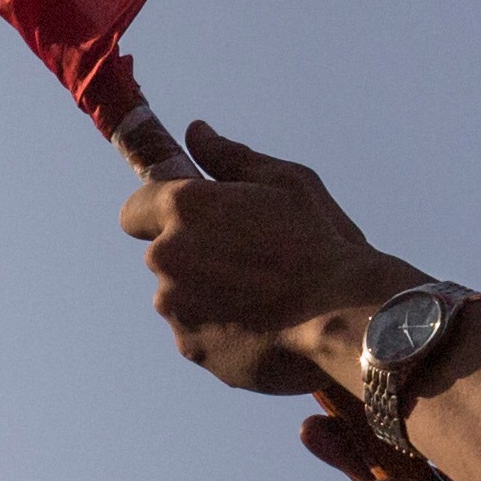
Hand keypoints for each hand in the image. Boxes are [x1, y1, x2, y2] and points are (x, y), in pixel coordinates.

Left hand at [126, 122, 410, 393]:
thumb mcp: (284, 181)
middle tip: (248, 260)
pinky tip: (263, 327)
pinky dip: (221, 331)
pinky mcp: (190, 348)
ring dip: (207, 296)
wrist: (345, 315)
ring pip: (180, 298)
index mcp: (183, 207)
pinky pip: (197, 334)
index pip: (135, 210)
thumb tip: (196, 132)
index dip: (158, 214)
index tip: (189, 222)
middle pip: (162, 256)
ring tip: (263, 298)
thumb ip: (229, 157)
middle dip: (193, 257)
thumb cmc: (319, 240)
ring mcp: (176, 307)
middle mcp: (166, 257)